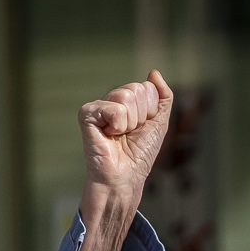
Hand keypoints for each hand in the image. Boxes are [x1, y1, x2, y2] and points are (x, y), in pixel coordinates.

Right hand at [79, 71, 174, 202]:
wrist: (124, 178)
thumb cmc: (139, 154)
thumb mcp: (159, 122)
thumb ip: (162, 96)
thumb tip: (154, 72)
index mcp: (128, 100)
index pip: (147, 88)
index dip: (150, 111)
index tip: (141, 129)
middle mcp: (112, 99)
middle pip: (137, 89)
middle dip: (140, 116)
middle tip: (129, 134)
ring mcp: (98, 106)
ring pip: (126, 97)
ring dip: (130, 123)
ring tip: (119, 136)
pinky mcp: (87, 114)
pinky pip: (114, 109)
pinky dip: (117, 125)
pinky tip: (108, 136)